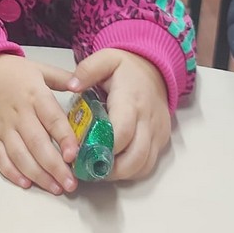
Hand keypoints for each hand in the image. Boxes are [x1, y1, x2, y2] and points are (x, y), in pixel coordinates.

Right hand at [0, 54, 79, 194]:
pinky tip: (26, 183)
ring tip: (55, 187)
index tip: (74, 154)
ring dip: (38, 175)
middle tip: (71, 183)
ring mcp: (3, 127)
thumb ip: (62, 78)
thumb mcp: (40, 68)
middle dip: (55, 167)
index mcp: (34, 95)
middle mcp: (19, 113)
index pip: (52, 118)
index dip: (64, 138)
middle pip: (37, 143)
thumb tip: (84, 85)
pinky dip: (11, 172)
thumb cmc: (12, 72)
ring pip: (20, 155)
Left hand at [68, 48, 170, 180]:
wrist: (156, 69)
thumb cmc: (126, 67)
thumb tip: (71, 86)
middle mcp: (147, 120)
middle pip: (133, 157)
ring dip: (119, 173)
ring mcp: (157, 133)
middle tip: (86, 168)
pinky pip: (148, 164)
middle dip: (109, 169)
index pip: (122, 132)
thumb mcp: (105, 59)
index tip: (81, 153)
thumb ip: (87, 70)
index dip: (103, 148)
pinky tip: (113, 166)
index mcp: (131, 101)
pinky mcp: (161, 140)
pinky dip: (131, 171)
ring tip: (96, 169)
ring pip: (142, 166)